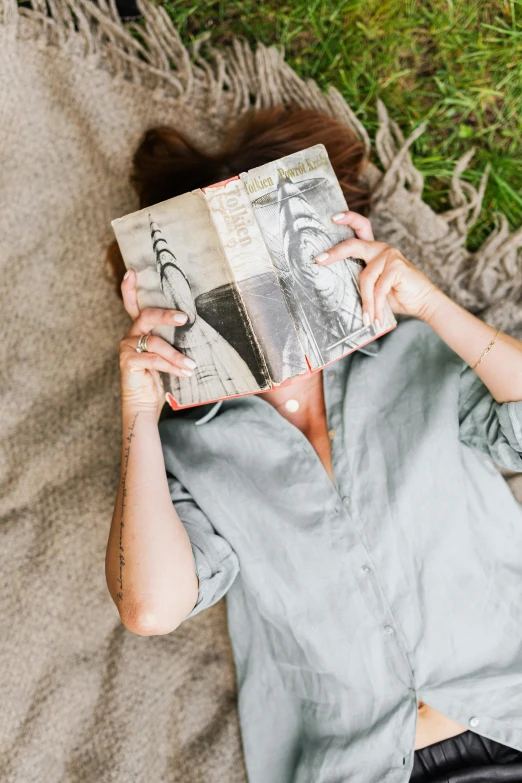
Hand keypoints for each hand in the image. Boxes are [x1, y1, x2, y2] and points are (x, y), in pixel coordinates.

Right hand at [119, 269, 196, 417]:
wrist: (144, 403)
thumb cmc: (159, 376)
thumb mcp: (168, 354)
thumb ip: (172, 340)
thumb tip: (195, 327)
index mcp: (140, 329)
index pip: (132, 304)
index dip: (130, 288)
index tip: (132, 271)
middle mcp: (131, 335)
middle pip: (146, 316)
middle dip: (167, 315)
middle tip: (185, 319)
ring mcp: (127, 347)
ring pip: (155, 343)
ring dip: (176, 355)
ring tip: (192, 365)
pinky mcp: (128, 362)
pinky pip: (153, 360)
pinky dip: (171, 366)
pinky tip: (184, 372)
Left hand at [314, 211, 440, 324]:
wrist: (423, 303)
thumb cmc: (397, 296)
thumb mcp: (373, 287)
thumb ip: (360, 280)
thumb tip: (333, 286)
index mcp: (373, 251)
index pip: (360, 228)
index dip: (348, 219)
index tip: (332, 218)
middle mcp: (381, 249)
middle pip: (354, 245)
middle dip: (335, 252)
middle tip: (319, 260)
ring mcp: (390, 255)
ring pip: (365, 278)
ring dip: (366, 303)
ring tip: (366, 320)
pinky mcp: (397, 266)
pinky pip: (378, 288)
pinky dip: (375, 306)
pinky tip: (375, 318)